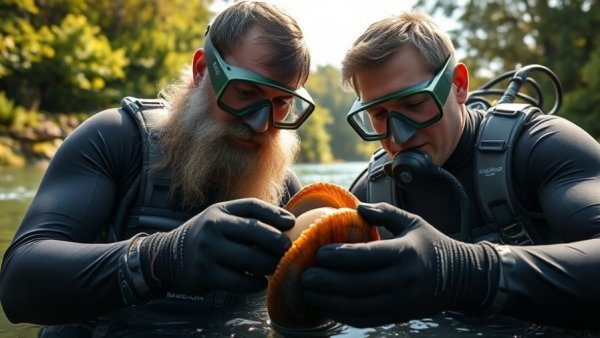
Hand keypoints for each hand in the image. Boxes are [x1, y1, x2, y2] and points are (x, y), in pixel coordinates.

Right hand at [139, 198, 293, 295]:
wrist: (169, 256)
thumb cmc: (207, 237)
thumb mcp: (222, 219)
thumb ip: (248, 219)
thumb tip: (288, 224)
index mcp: (221, 210)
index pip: (253, 207)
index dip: (275, 214)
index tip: (291, 223)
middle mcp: (213, 226)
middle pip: (254, 231)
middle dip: (276, 241)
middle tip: (288, 249)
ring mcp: (208, 250)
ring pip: (249, 259)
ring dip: (268, 265)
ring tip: (275, 267)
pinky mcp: (205, 273)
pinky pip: (239, 282)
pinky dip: (255, 284)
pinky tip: (260, 283)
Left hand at [301, 202, 498, 327]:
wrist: (462, 277)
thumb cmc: (431, 244)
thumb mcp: (412, 221)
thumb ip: (384, 213)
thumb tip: (356, 207)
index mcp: (405, 253)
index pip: (368, 257)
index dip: (341, 257)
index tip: (318, 253)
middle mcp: (403, 280)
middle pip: (358, 285)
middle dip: (327, 283)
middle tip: (304, 276)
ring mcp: (402, 302)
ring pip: (359, 307)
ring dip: (330, 302)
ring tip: (308, 292)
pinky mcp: (399, 315)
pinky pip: (367, 319)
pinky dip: (344, 315)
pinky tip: (327, 306)